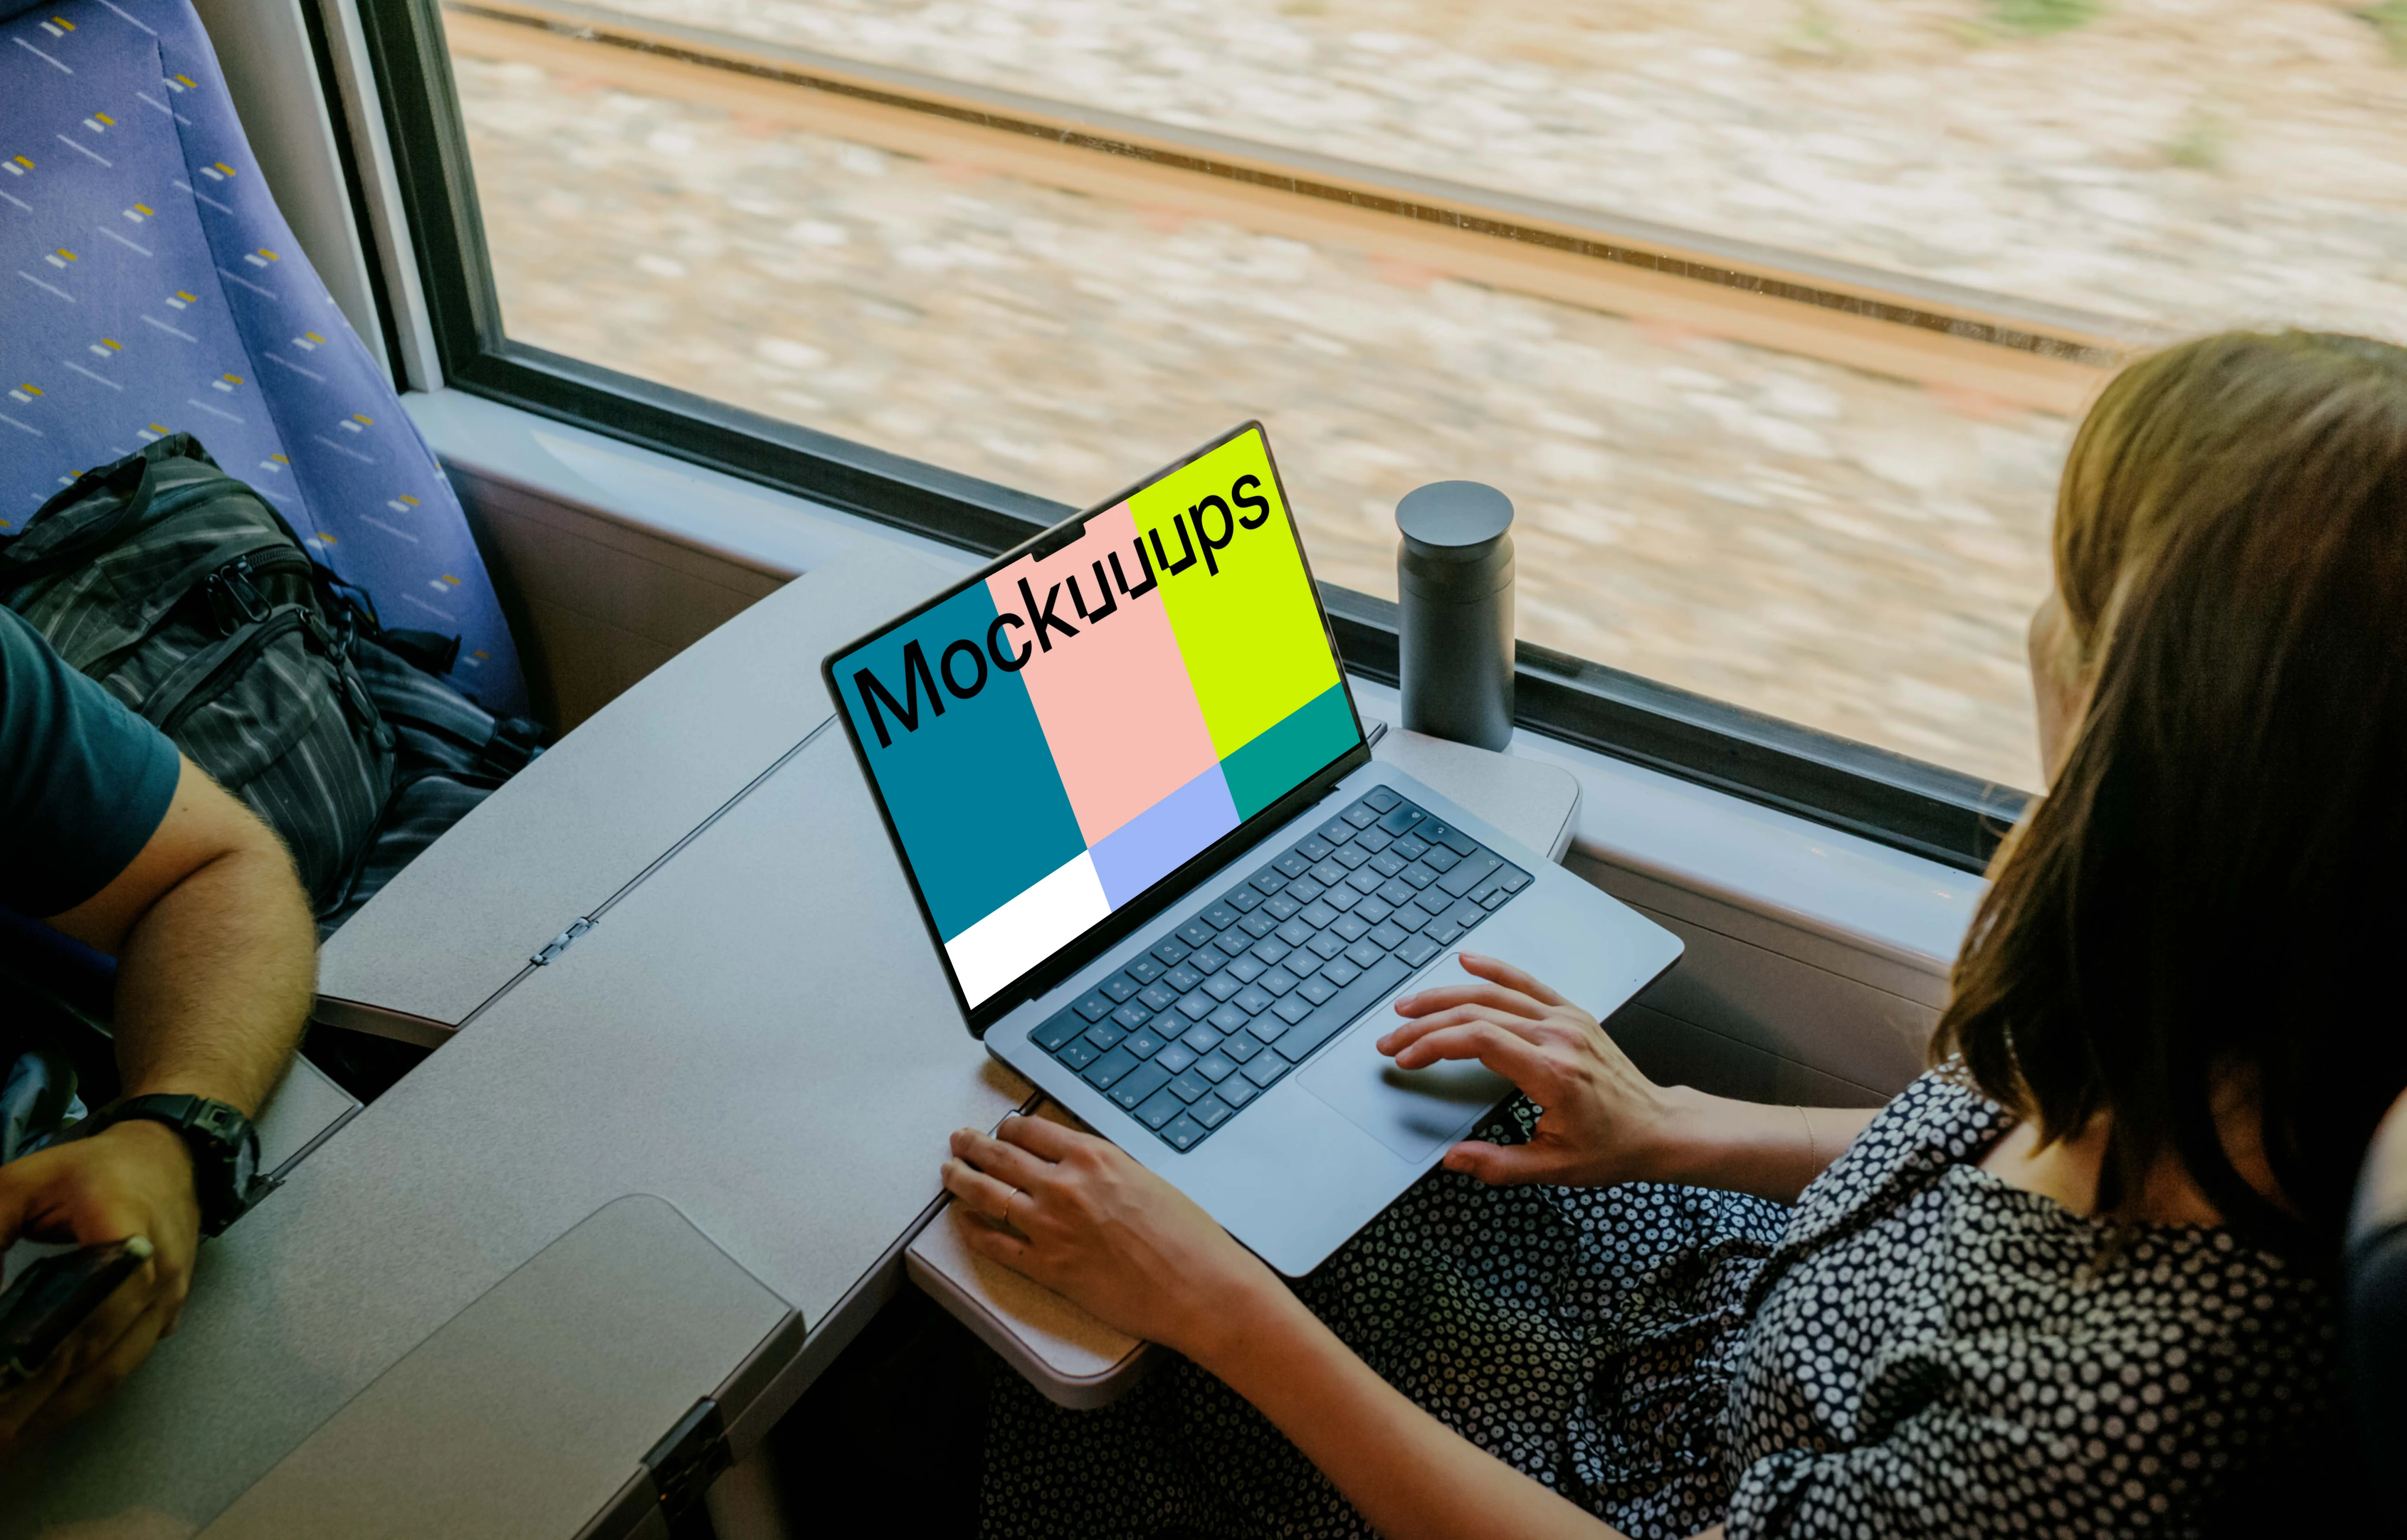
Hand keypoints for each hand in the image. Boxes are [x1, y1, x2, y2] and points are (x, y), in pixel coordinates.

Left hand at [0, 1120, 201, 1452]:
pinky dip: (81, 1394)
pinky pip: (124, 1363)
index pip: (89, 1302)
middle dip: (36, 1400)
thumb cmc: (91, 1170)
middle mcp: (158, 1271)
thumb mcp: (24, 1182)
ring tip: (7, 1438)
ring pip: (113, 1368)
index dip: (42, 1352)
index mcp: (124, 1230)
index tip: (0, 1383)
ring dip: (57, 1408)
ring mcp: (169, 1298)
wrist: (170, 1157)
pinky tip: (42, 1414)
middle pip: (95, 1349)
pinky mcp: (168, 1314)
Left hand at [942, 1115, 1283, 1361]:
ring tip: (949, 1173)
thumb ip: (1105, 1168)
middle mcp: (1064, 1186)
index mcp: (1093, 1157)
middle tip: (959, 1141)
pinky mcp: (1048, 1269)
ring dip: (961, 1181)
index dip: (1009, 1128)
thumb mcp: (1145, 1177)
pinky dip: (974, 1233)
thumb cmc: (1187, 1235)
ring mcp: (1050, 1228)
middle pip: (1000, 1157)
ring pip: (987, 1196)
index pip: (1032, 1131)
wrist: (1198, 1286)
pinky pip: (996, 1246)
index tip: (1001, 1129)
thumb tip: (1080, 1165)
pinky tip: (963, 1224)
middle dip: (973, 1146)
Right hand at [1379, 952, 1674, 1188]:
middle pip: (1477, 1013)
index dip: (1434, 1045)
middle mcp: (1558, 1036)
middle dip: (1425, 1025)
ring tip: (1409, 1006)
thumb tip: (1452, 1158)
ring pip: (1495, 993)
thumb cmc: (1612, 1147)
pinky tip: (1467, 961)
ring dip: (1446, 996)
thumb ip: (1499, 1165)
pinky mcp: (1571, 1014)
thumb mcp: (1554, 1169)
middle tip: (1391, 1041)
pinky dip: (1494, 970)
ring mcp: (1566, 1020)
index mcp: (1551, 1072)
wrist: (1658, 1128)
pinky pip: (1527, 983)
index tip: (1407, 1060)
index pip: (1478, 1040)